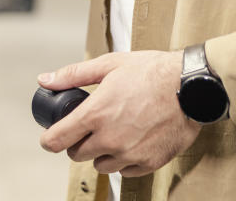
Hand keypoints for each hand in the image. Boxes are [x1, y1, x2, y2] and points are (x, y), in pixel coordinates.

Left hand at [37, 51, 199, 176]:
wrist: (191, 87)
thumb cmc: (153, 72)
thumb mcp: (110, 64)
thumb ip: (74, 75)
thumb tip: (45, 80)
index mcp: (96, 114)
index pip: (56, 140)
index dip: (49, 139)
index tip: (52, 136)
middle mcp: (110, 138)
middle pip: (76, 155)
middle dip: (78, 142)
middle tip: (91, 126)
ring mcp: (129, 154)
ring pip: (100, 165)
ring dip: (101, 152)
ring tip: (116, 131)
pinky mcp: (148, 163)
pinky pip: (124, 171)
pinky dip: (124, 160)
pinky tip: (133, 140)